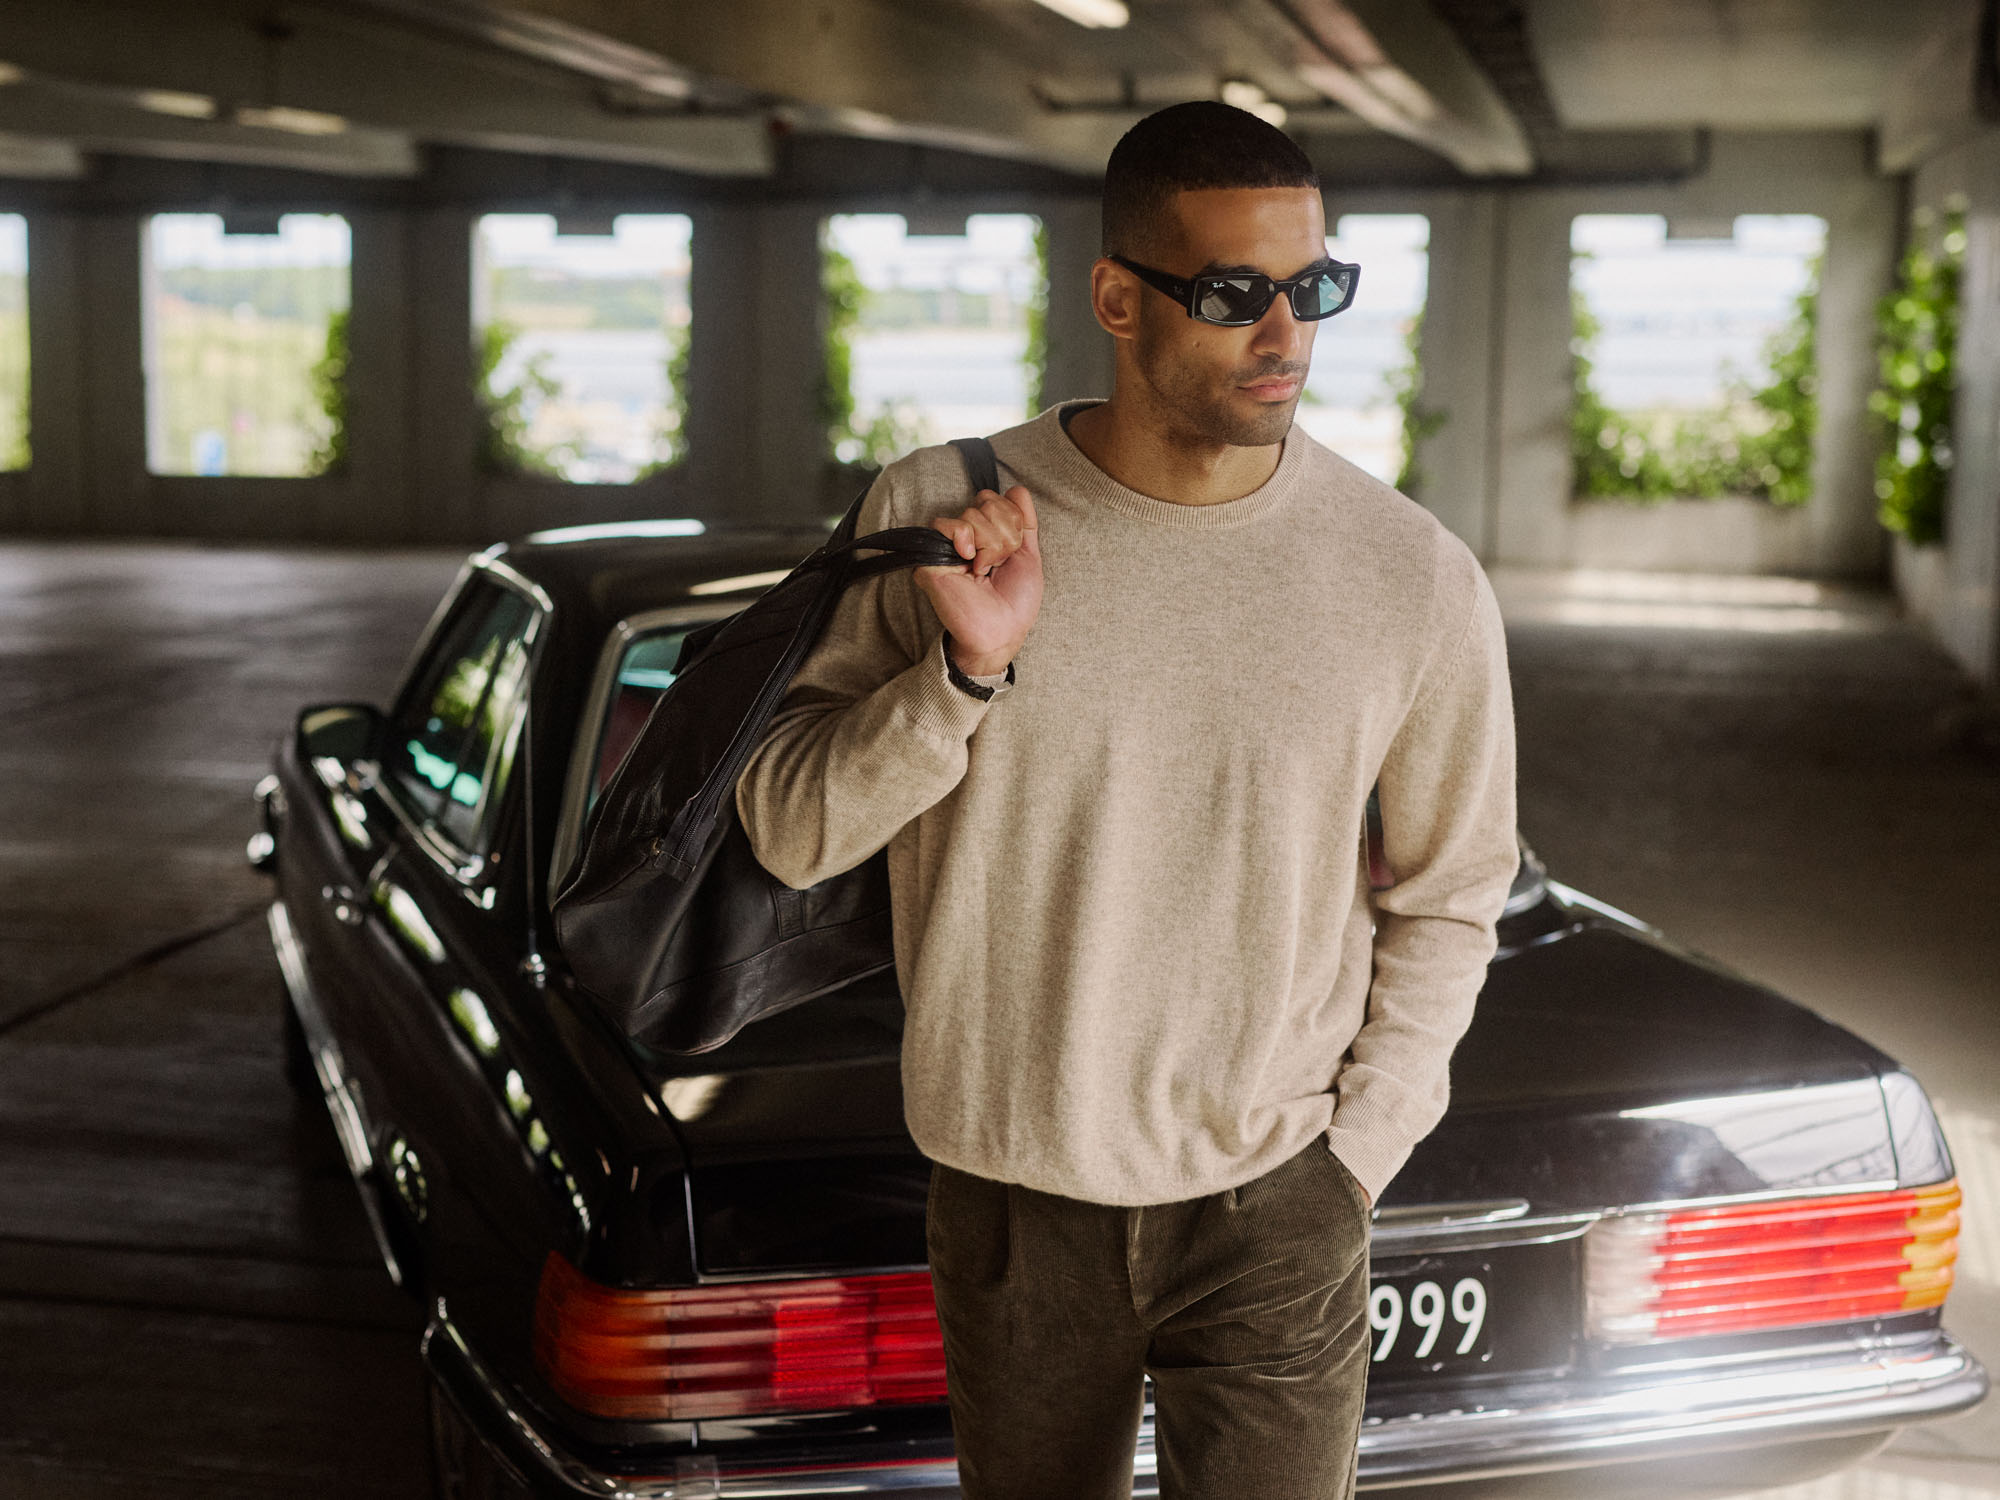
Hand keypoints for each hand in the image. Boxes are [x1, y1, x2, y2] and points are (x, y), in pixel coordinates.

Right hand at [912, 485, 1042, 676]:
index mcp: (987, 534)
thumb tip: (1017, 489)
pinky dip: (964, 540)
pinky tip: (968, 562)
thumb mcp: (1029, 555)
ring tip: (984, 571)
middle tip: (998, 565)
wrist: (1003, 630)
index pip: (997, 499)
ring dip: (989, 546)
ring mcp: (947, 546)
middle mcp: (967, 536)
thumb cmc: (1016, 601)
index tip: (1013, 553)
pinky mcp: (931, 558)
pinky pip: (945, 526)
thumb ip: (1025, 521)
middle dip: (1004, 536)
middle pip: (987, 501)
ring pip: (971, 514)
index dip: (1013, 522)